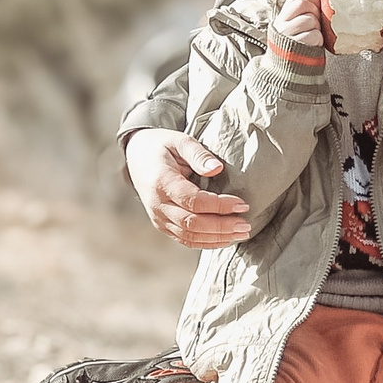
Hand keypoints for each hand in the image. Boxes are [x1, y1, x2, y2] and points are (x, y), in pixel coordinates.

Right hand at [124, 127, 250, 247]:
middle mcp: (157, 204)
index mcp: (161, 182)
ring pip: (189, 236)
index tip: (242, 204)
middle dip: (221, 227)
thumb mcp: (180, 140)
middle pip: (192, 223)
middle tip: (245, 225)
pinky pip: (184, 239)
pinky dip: (206, 242)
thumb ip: (198, 154)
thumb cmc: (162, 146)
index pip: (193, 201)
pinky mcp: (162, 224)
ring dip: (216, 238)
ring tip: (240, 234)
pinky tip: (225, 239)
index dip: (219, 206)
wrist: (137, 156)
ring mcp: (158, 217)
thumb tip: (217, 169)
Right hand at [273, 0, 325, 48]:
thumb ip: (300, 13)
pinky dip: (318, 39)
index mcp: (282, 17)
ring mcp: (288, 35)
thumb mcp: (291, 26)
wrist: (284, 70)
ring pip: (310, 19)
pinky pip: (315, 34)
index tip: (315, 6)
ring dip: (317, 26)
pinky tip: (313, 44)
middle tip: (315, 22)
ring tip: (312, 34)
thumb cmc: (294, 45)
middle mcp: (282, 24)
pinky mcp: (298, 46)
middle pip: (303, 4)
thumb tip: (320, 0)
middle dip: (315, 11)